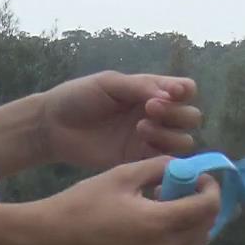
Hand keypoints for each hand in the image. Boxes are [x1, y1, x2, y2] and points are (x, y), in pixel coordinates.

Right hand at [31, 157, 218, 244]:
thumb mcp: (122, 175)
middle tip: (186, 189)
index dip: (211, 189)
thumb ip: (158, 167)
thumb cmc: (84, 202)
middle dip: (203, 206)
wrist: (52, 239)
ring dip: (194, 226)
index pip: (206, 208)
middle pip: (205, 229)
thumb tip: (183, 166)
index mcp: (158, 223)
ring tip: (172, 208)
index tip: (200, 177)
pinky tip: (162, 229)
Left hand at [40, 72, 201, 170]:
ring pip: (182, 141)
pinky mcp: (138, 160)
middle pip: (190, 118)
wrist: (54, 126)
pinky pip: (163, 161)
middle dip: (175, 114)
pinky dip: (161, 154)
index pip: (185, 90)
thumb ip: (139, 87)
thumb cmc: (79, 97)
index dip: (184, 92)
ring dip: (168, 133)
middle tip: (148, 110)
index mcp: (151, 90)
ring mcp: (148, 139)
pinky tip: (141, 145)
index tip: (170, 94)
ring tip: (140, 129)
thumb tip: (169, 95)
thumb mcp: (109, 83)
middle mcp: (156, 115)